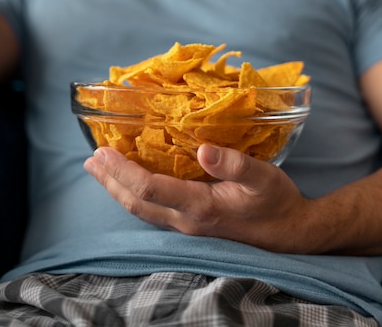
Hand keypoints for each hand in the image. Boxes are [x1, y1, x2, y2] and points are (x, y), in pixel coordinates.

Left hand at [84, 144, 312, 252]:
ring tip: (100, 170)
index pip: (149, 189)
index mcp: (199, 207)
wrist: (291, 232)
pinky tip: (132, 182)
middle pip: (136, 202)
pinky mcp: (192, 223)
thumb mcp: (263, 177)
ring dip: (117, 188)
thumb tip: (203, 149)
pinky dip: (134, 193)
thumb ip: (234, 164)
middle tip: (90, 159)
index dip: (122, 170)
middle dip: (110, 181)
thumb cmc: (277, 202)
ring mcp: (187, 225)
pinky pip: (153, 209)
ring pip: (142, 209)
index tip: (102, 150)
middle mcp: (186, 220)